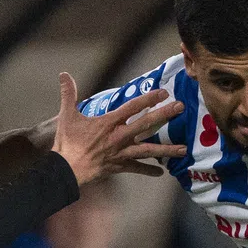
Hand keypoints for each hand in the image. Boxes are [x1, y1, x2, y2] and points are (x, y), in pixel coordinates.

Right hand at [50, 74, 185, 185]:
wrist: (67, 169)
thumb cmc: (67, 143)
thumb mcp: (67, 116)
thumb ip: (69, 94)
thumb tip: (64, 74)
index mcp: (109, 122)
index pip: (133, 107)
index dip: (149, 99)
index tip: (163, 93)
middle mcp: (120, 136)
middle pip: (147, 124)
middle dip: (165, 114)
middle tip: (181, 107)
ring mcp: (122, 152)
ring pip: (149, 150)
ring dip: (167, 149)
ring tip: (184, 149)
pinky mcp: (120, 166)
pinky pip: (137, 169)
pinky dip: (148, 170)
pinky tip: (161, 172)